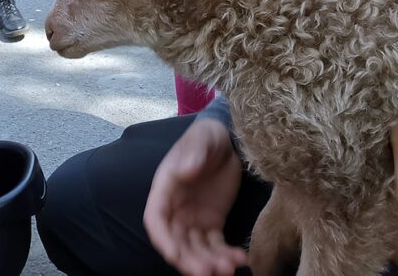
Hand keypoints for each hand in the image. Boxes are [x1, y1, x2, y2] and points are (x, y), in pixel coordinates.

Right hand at [144, 118, 246, 275]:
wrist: (228, 139)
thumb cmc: (208, 136)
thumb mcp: (203, 138)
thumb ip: (193, 152)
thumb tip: (185, 170)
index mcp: (165, 188)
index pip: (155, 219)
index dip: (162, 239)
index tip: (174, 254)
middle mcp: (176, 209)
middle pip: (176, 242)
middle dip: (189, 260)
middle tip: (210, 272)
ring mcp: (194, 218)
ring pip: (196, 249)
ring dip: (209, 262)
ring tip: (230, 268)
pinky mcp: (213, 222)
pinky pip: (216, 245)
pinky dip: (226, 256)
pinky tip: (241, 259)